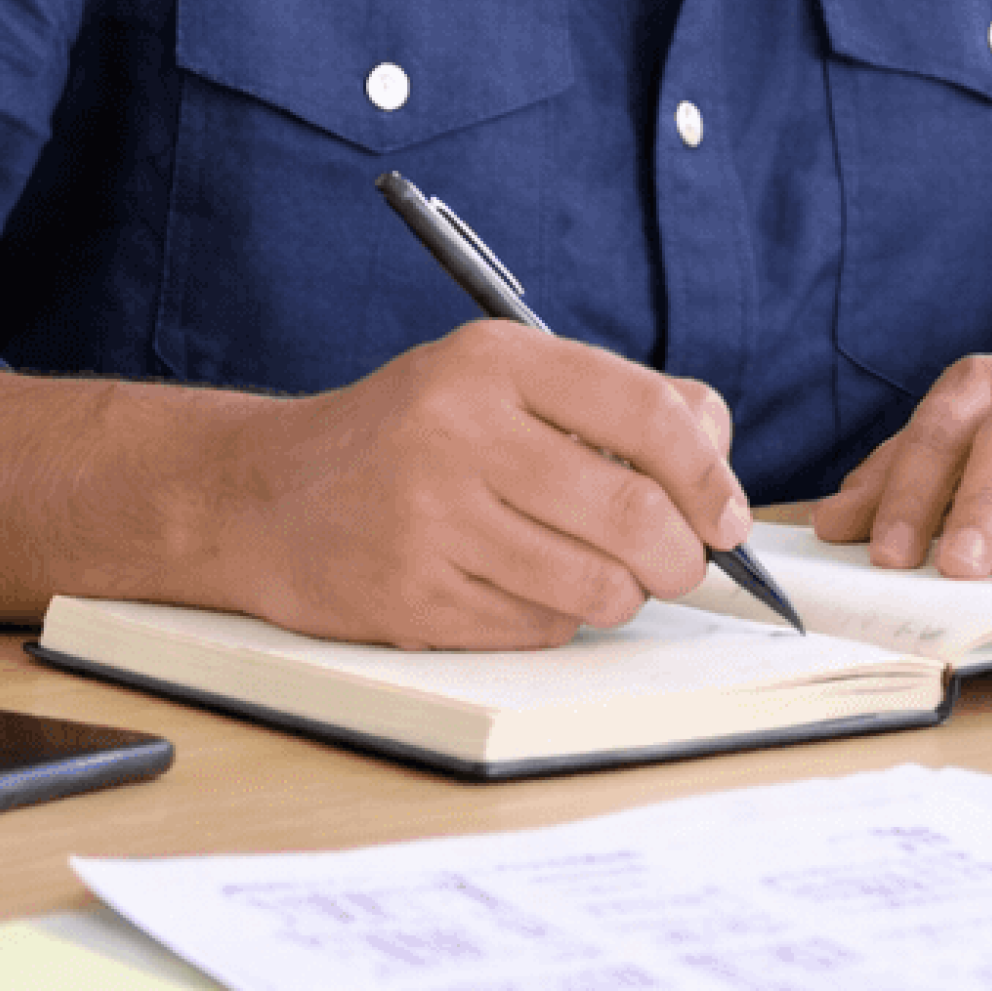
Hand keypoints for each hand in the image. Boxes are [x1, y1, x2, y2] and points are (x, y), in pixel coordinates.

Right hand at [208, 322, 749, 649]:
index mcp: (494, 362)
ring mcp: (430, 519)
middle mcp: (460, 431)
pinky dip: (555, 619)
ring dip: (622, 594)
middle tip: (683, 564)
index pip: (648, 415)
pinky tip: (523, 588)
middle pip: (632, 514)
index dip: (710, 476)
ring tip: (601, 575)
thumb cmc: (409, 436)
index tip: (727, 515)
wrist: (264, 497)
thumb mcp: (500, 380)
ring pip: (595, 585)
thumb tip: (717, 459)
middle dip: (683, 555)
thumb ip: (614, 404)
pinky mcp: (412, 597)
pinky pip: (537, 628)